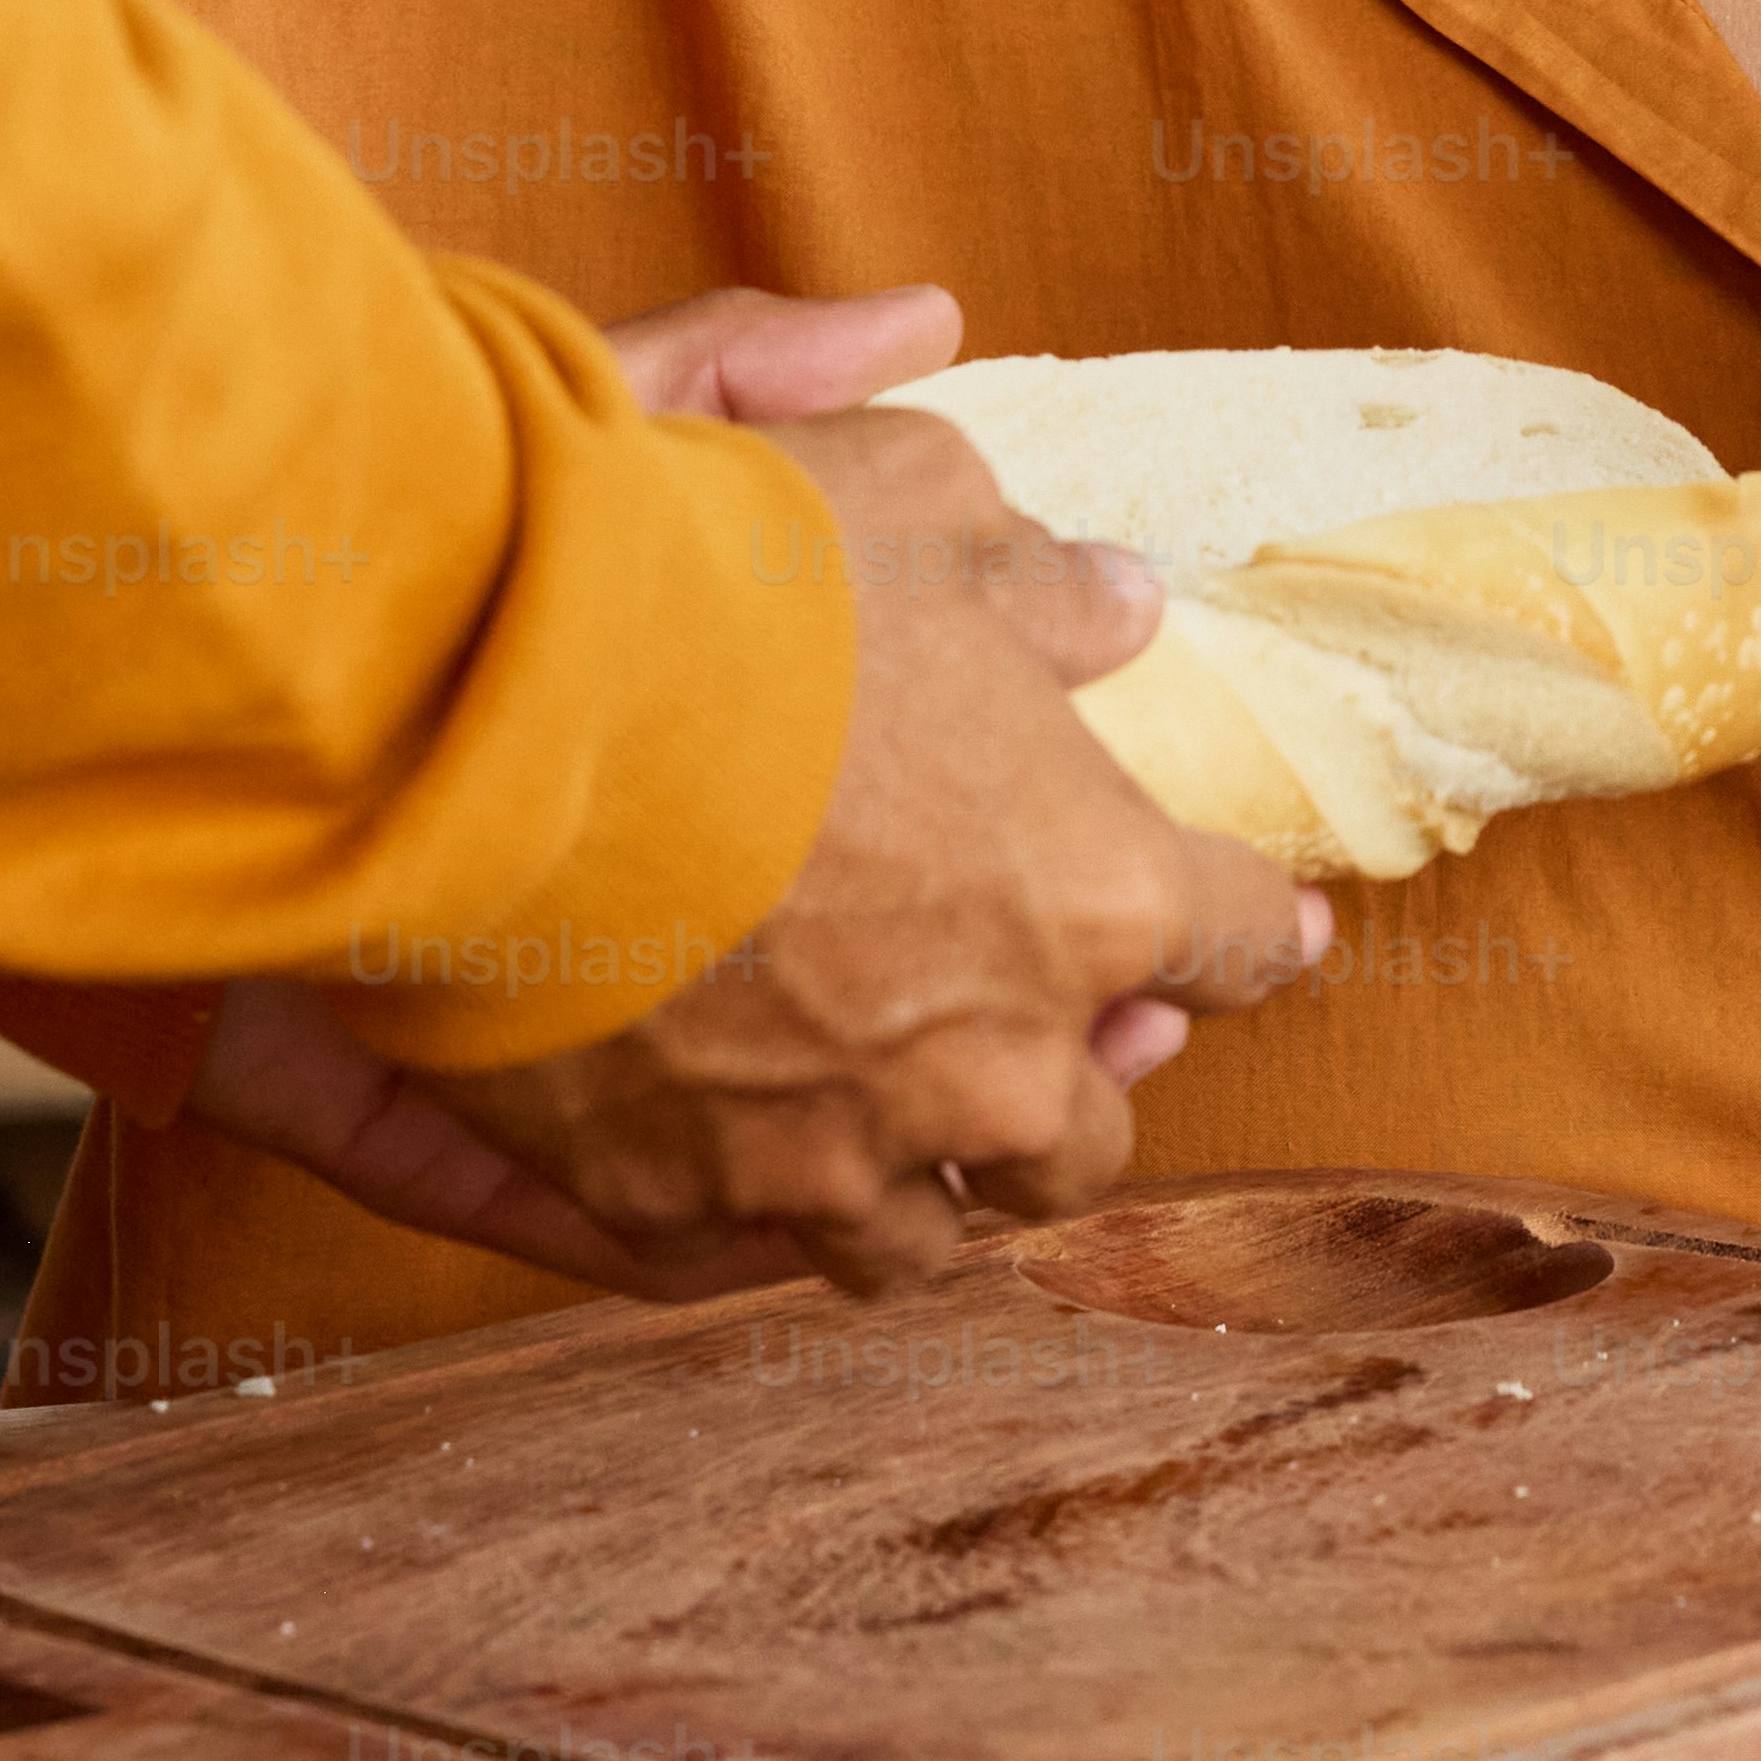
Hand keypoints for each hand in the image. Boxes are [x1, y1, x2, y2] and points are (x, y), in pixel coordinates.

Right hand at [178, 284, 1324, 1297]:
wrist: (483, 711)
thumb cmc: (726, 592)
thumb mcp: (916, 505)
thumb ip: (1035, 578)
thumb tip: (1118, 607)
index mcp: (1096, 891)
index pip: (1236, 937)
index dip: (1258, 927)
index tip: (1277, 933)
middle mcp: (991, 1062)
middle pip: (1090, 1135)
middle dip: (1081, 1083)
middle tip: (1064, 1042)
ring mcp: (831, 1158)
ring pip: (929, 1233)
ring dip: (931, 1178)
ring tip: (911, 1132)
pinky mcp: (672, 1203)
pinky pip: (747, 1255)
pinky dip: (761, 1213)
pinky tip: (753, 1170)